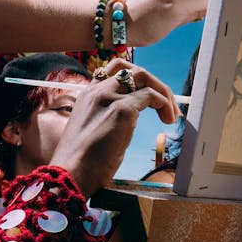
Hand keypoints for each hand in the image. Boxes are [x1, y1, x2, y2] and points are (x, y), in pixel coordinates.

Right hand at [49, 61, 179, 196]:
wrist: (71, 173)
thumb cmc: (80, 162)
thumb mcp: (91, 133)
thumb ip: (105, 119)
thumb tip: (127, 123)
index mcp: (87, 96)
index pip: (111, 72)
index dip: (132, 79)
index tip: (145, 96)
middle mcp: (97, 91)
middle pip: (129, 69)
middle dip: (151, 82)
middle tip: (165, 102)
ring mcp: (109, 98)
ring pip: (142, 76)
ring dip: (162, 91)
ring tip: (171, 112)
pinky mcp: (122, 109)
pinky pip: (151, 95)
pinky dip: (164, 104)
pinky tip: (167, 120)